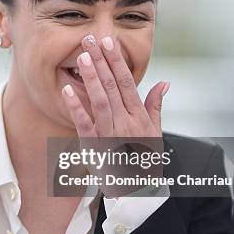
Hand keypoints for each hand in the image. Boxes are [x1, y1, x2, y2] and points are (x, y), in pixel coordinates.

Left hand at [60, 34, 169, 197]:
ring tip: (82, 57)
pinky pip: (84, 125)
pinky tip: (68, 90)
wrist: (138, 194)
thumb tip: (164, 82)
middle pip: (112, 87)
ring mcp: (110, 136)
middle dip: (101, 61)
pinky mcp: (94, 148)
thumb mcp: (156, 134)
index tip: (109, 42)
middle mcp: (126, 124)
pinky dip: (76, 108)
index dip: (117, 61)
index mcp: (140, 117)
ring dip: (91, 78)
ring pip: (100, 101)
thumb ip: (156, 106)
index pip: (127, 83)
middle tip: (90, 40)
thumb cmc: (146, 161)